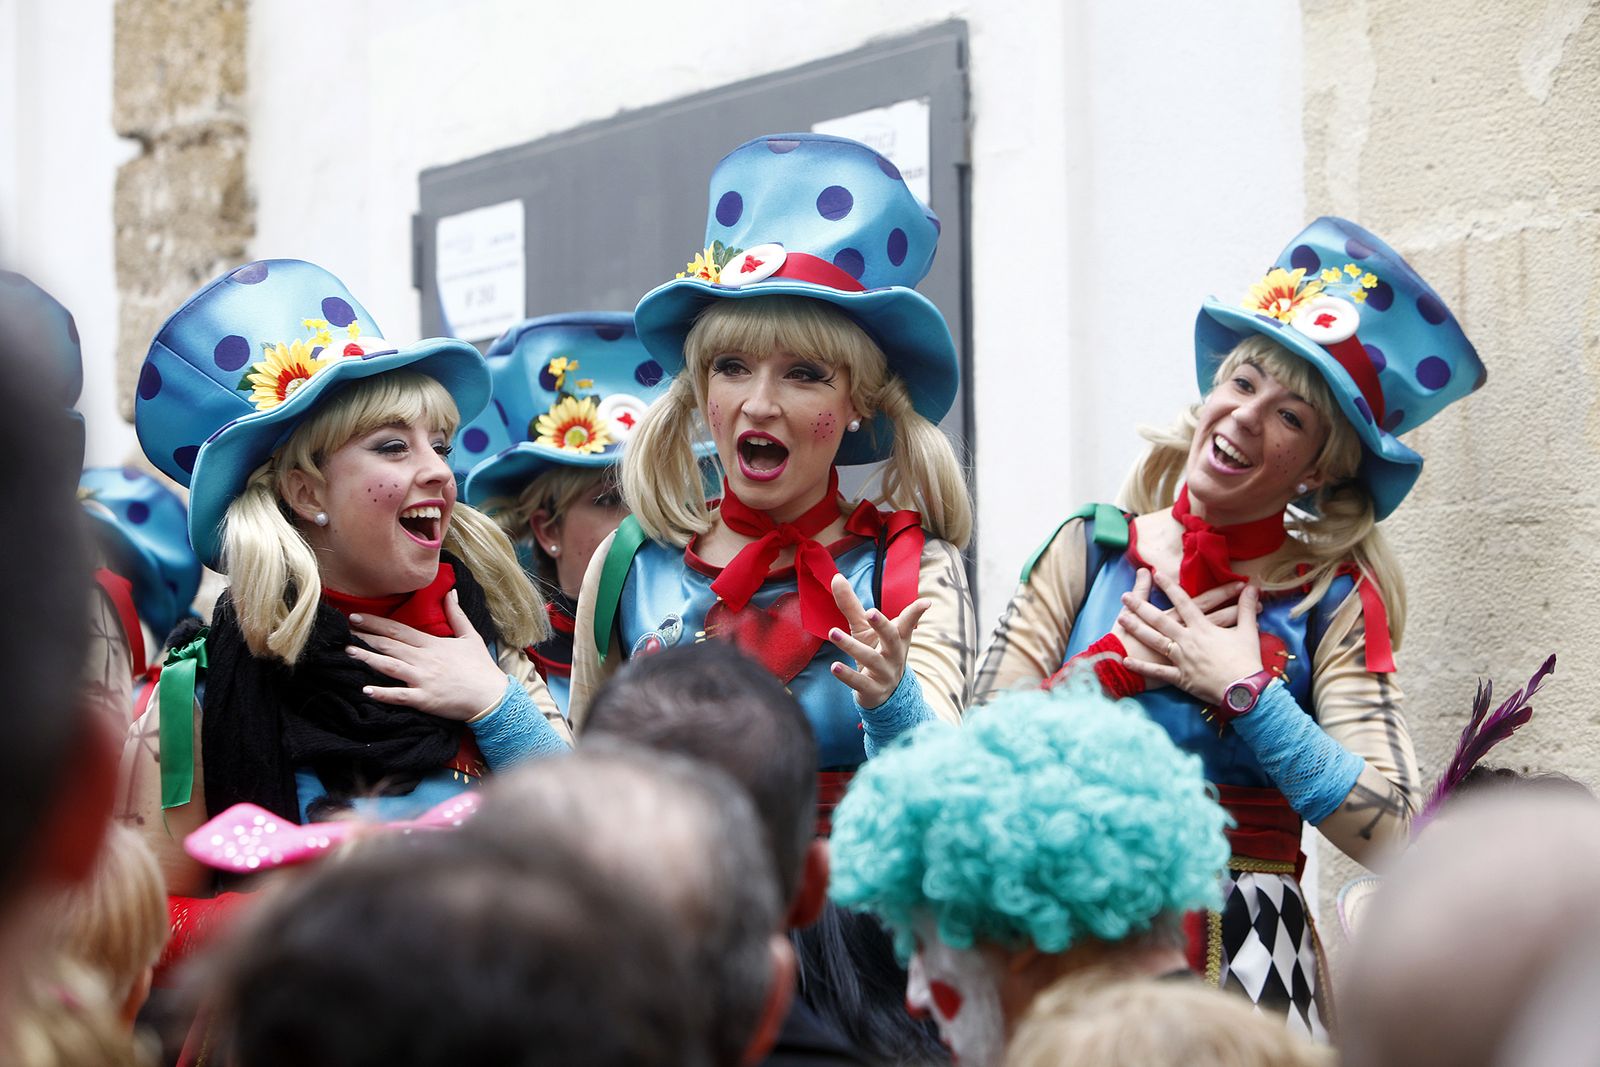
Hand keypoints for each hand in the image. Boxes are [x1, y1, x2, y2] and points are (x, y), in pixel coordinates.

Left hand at [346, 590, 506, 720]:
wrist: (492, 696)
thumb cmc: (481, 667)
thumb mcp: (471, 636)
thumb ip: (457, 614)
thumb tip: (451, 591)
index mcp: (432, 644)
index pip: (399, 630)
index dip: (376, 622)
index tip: (356, 617)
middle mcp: (424, 659)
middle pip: (389, 645)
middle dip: (365, 637)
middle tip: (344, 631)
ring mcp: (423, 679)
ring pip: (389, 666)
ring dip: (367, 658)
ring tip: (348, 653)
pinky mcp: (424, 699)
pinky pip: (399, 695)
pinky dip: (382, 693)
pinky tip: (365, 689)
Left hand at [826, 572, 930, 709]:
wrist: (883, 694)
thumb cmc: (875, 652)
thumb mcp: (864, 629)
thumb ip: (851, 605)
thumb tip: (836, 577)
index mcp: (898, 637)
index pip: (908, 623)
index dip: (916, 613)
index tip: (926, 603)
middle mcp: (894, 654)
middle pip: (892, 638)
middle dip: (882, 625)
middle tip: (871, 611)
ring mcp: (885, 673)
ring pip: (870, 659)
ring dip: (851, 646)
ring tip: (833, 632)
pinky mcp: (873, 690)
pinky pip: (860, 682)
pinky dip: (847, 675)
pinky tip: (834, 667)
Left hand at [1116, 569, 1263, 704]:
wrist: (1245, 691)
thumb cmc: (1247, 661)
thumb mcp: (1248, 631)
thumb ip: (1246, 608)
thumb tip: (1253, 587)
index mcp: (1203, 628)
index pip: (1184, 602)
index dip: (1169, 587)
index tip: (1156, 574)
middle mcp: (1188, 640)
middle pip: (1161, 620)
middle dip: (1141, 606)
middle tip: (1124, 596)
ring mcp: (1182, 659)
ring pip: (1155, 641)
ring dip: (1137, 629)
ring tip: (1120, 619)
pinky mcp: (1180, 678)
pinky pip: (1157, 671)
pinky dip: (1141, 667)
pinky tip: (1125, 660)